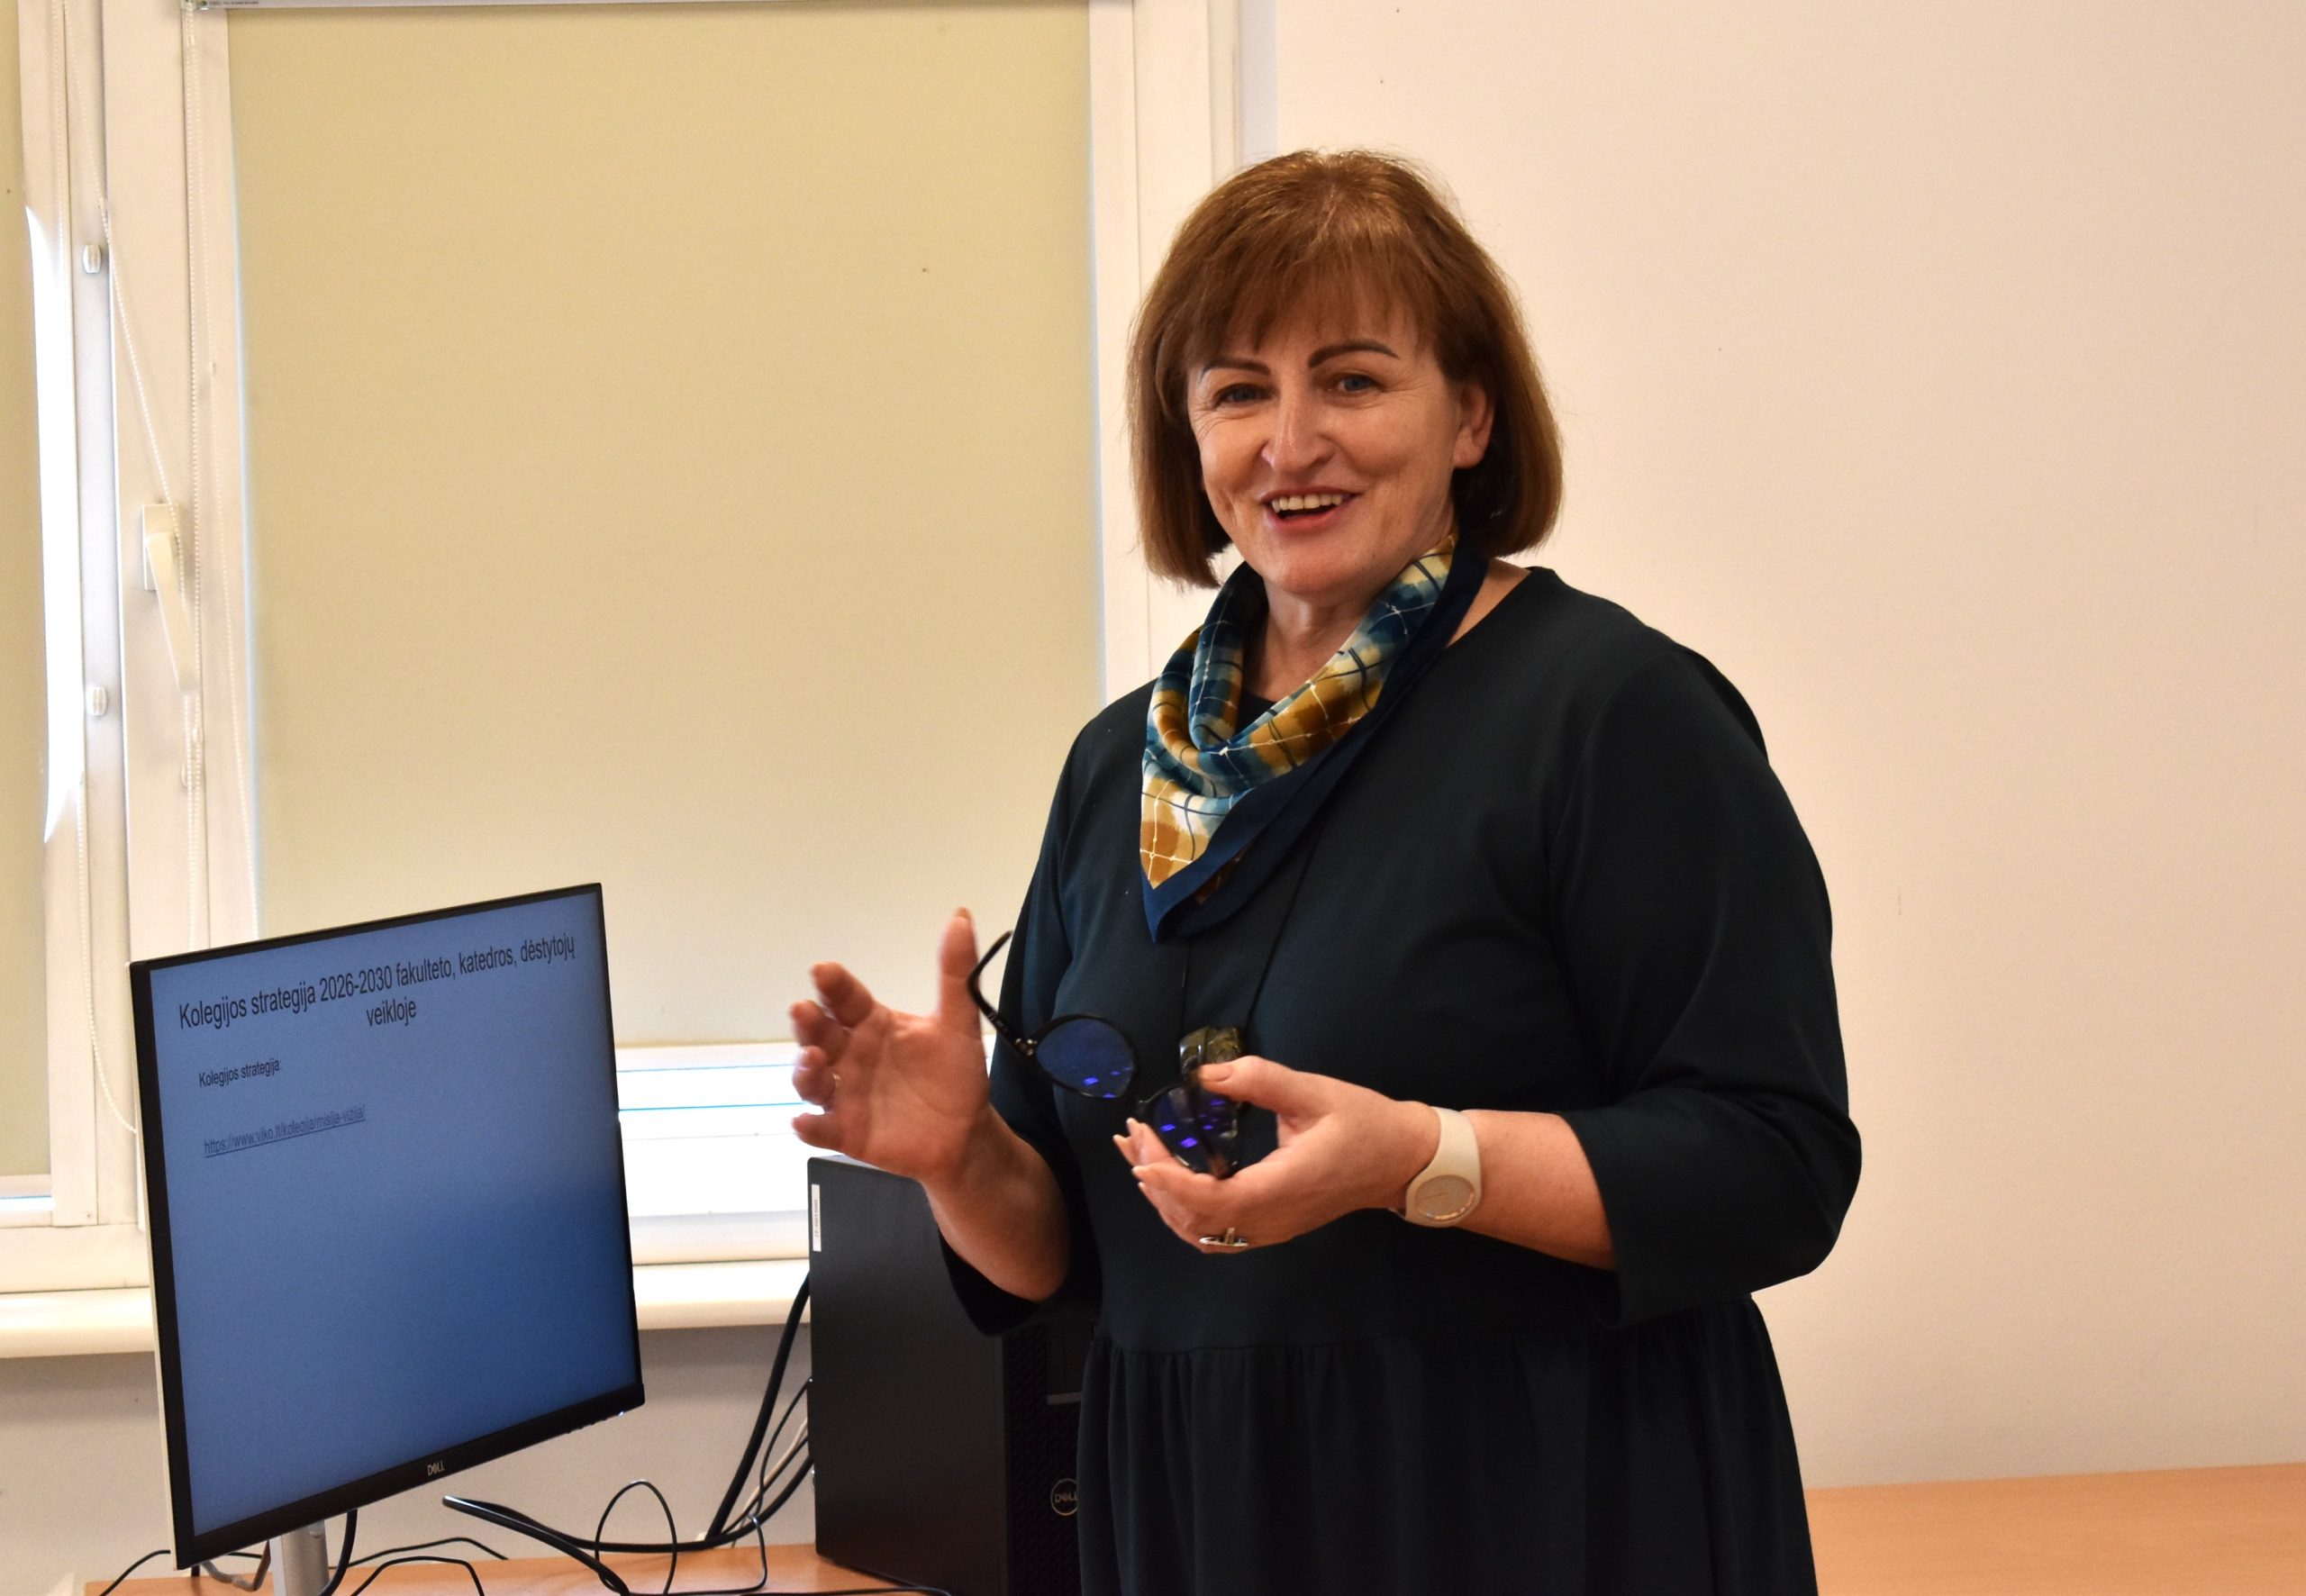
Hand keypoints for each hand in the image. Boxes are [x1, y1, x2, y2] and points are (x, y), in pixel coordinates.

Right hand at [790, 909, 996, 1187]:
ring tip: (812, 1060)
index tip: (823, 970)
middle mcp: (850, 1056)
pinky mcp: (847, 1132)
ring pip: (812, 1079)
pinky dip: (809, 1127)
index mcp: (872, 1024)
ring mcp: (844, 1094)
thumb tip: (961, 915)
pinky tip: (803, 1123)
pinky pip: (821, 1129)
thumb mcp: (959, 1023)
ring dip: (805, 1070)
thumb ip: (955, 973)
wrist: (966, 1133)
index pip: (846, 999)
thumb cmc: (955, 1075)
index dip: (834, 985)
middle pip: (820, 1035)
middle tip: (803, 1010)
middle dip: (808, 1023)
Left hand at [1113, 1056, 1436, 1253]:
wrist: (1402, 1161)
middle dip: (1156, 1179)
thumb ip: (1259, 1080)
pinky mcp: (1270, 1226)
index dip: (1171, 1185)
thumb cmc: (1364, 1124)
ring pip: (1201, 1232)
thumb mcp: (1314, 1093)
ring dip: (1164, 1198)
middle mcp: (1271, 1219)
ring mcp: (1270, 1230)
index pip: (1213, 1203)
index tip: (1143, 1155)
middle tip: (1132, 1135)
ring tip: (1138, 1154)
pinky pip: (1215, 1233)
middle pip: (1196, 1220)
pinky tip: (1169, 1181)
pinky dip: (1183, 1211)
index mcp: (1283, 1189)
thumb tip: (1206, 1074)